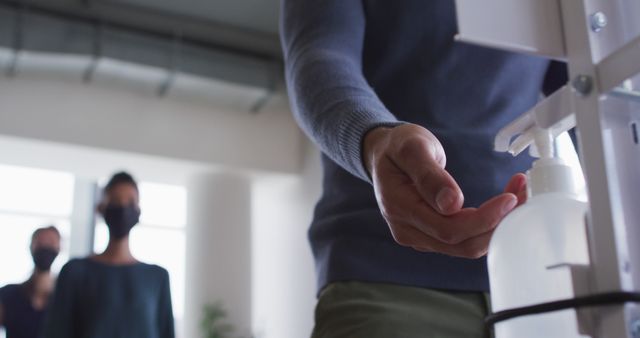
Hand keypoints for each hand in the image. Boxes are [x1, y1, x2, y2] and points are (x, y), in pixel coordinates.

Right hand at [363, 124, 525, 258]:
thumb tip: (452, 203)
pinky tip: (502, 205)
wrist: (383, 155)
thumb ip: (429, 175)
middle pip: (462, 244)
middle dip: (498, 224)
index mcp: (401, 208)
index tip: (510, 198)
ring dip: (496, 226)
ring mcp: (419, 237)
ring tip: (518, 195)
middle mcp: (408, 231)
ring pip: (466, 246)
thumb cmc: (398, 147)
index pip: (449, 229)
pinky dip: (487, 226)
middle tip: (522, 194)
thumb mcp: (412, 148)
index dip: (483, 219)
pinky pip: (464, 240)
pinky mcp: (430, 237)